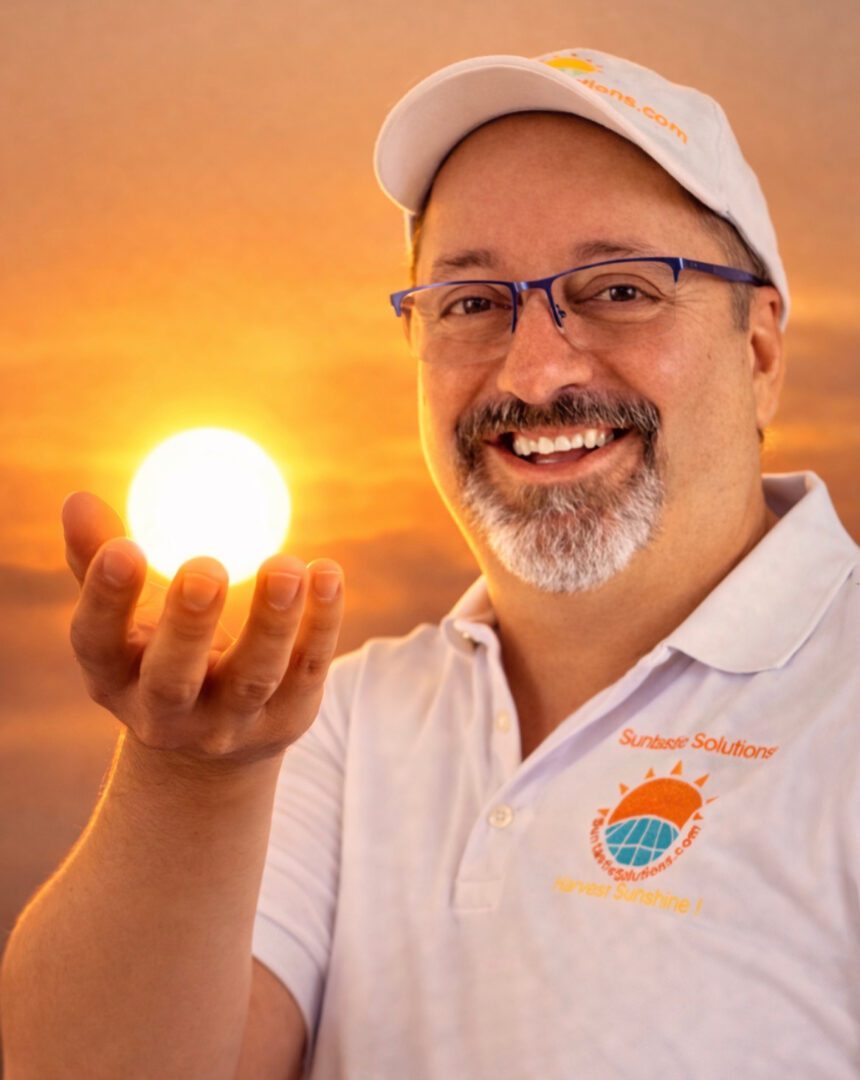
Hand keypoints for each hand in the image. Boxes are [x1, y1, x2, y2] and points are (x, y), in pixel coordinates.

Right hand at [62, 491, 343, 769]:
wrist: (210, 751)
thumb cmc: (157, 655)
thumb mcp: (123, 620)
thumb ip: (99, 561)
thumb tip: (77, 499)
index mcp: (114, 678)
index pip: (97, 643)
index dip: (106, 599)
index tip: (125, 547)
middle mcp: (166, 713)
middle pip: (173, 678)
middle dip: (190, 624)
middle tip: (206, 567)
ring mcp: (230, 724)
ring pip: (253, 677)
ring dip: (272, 621)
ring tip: (286, 565)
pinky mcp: (286, 720)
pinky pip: (308, 669)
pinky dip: (321, 623)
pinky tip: (326, 574)